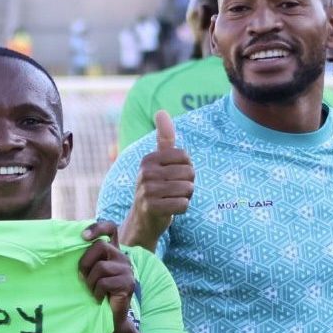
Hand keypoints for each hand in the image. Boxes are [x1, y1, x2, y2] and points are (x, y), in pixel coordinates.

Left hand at [79, 221, 134, 330]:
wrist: (110, 319)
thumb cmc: (96, 294)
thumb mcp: (90, 274)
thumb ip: (87, 260)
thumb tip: (67, 248)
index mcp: (112, 252)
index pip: (110, 228)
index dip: (98, 228)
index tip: (83, 236)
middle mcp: (122, 257)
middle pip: (100, 246)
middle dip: (86, 262)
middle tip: (83, 278)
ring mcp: (127, 270)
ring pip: (101, 266)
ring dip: (91, 282)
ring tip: (93, 291)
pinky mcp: (128, 284)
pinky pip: (104, 283)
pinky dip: (97, 292)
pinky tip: (99, 298)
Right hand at [130, 110, 192, 241]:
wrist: (143, 220)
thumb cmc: (157, 188)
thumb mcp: (159, 163)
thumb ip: (164, 138)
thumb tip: (161, 111)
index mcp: (149, 159)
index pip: (186, 157)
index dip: (187, 169)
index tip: (174, 177)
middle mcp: (145, 172)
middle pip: (189, 173)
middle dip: (188, 184)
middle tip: (174, 191)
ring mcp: (147, 190)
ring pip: (187, 189)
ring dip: (186, 197)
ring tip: (172, 199)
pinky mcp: (151, 208)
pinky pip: (183, 204)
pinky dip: (183, 208)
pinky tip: (171, 210)